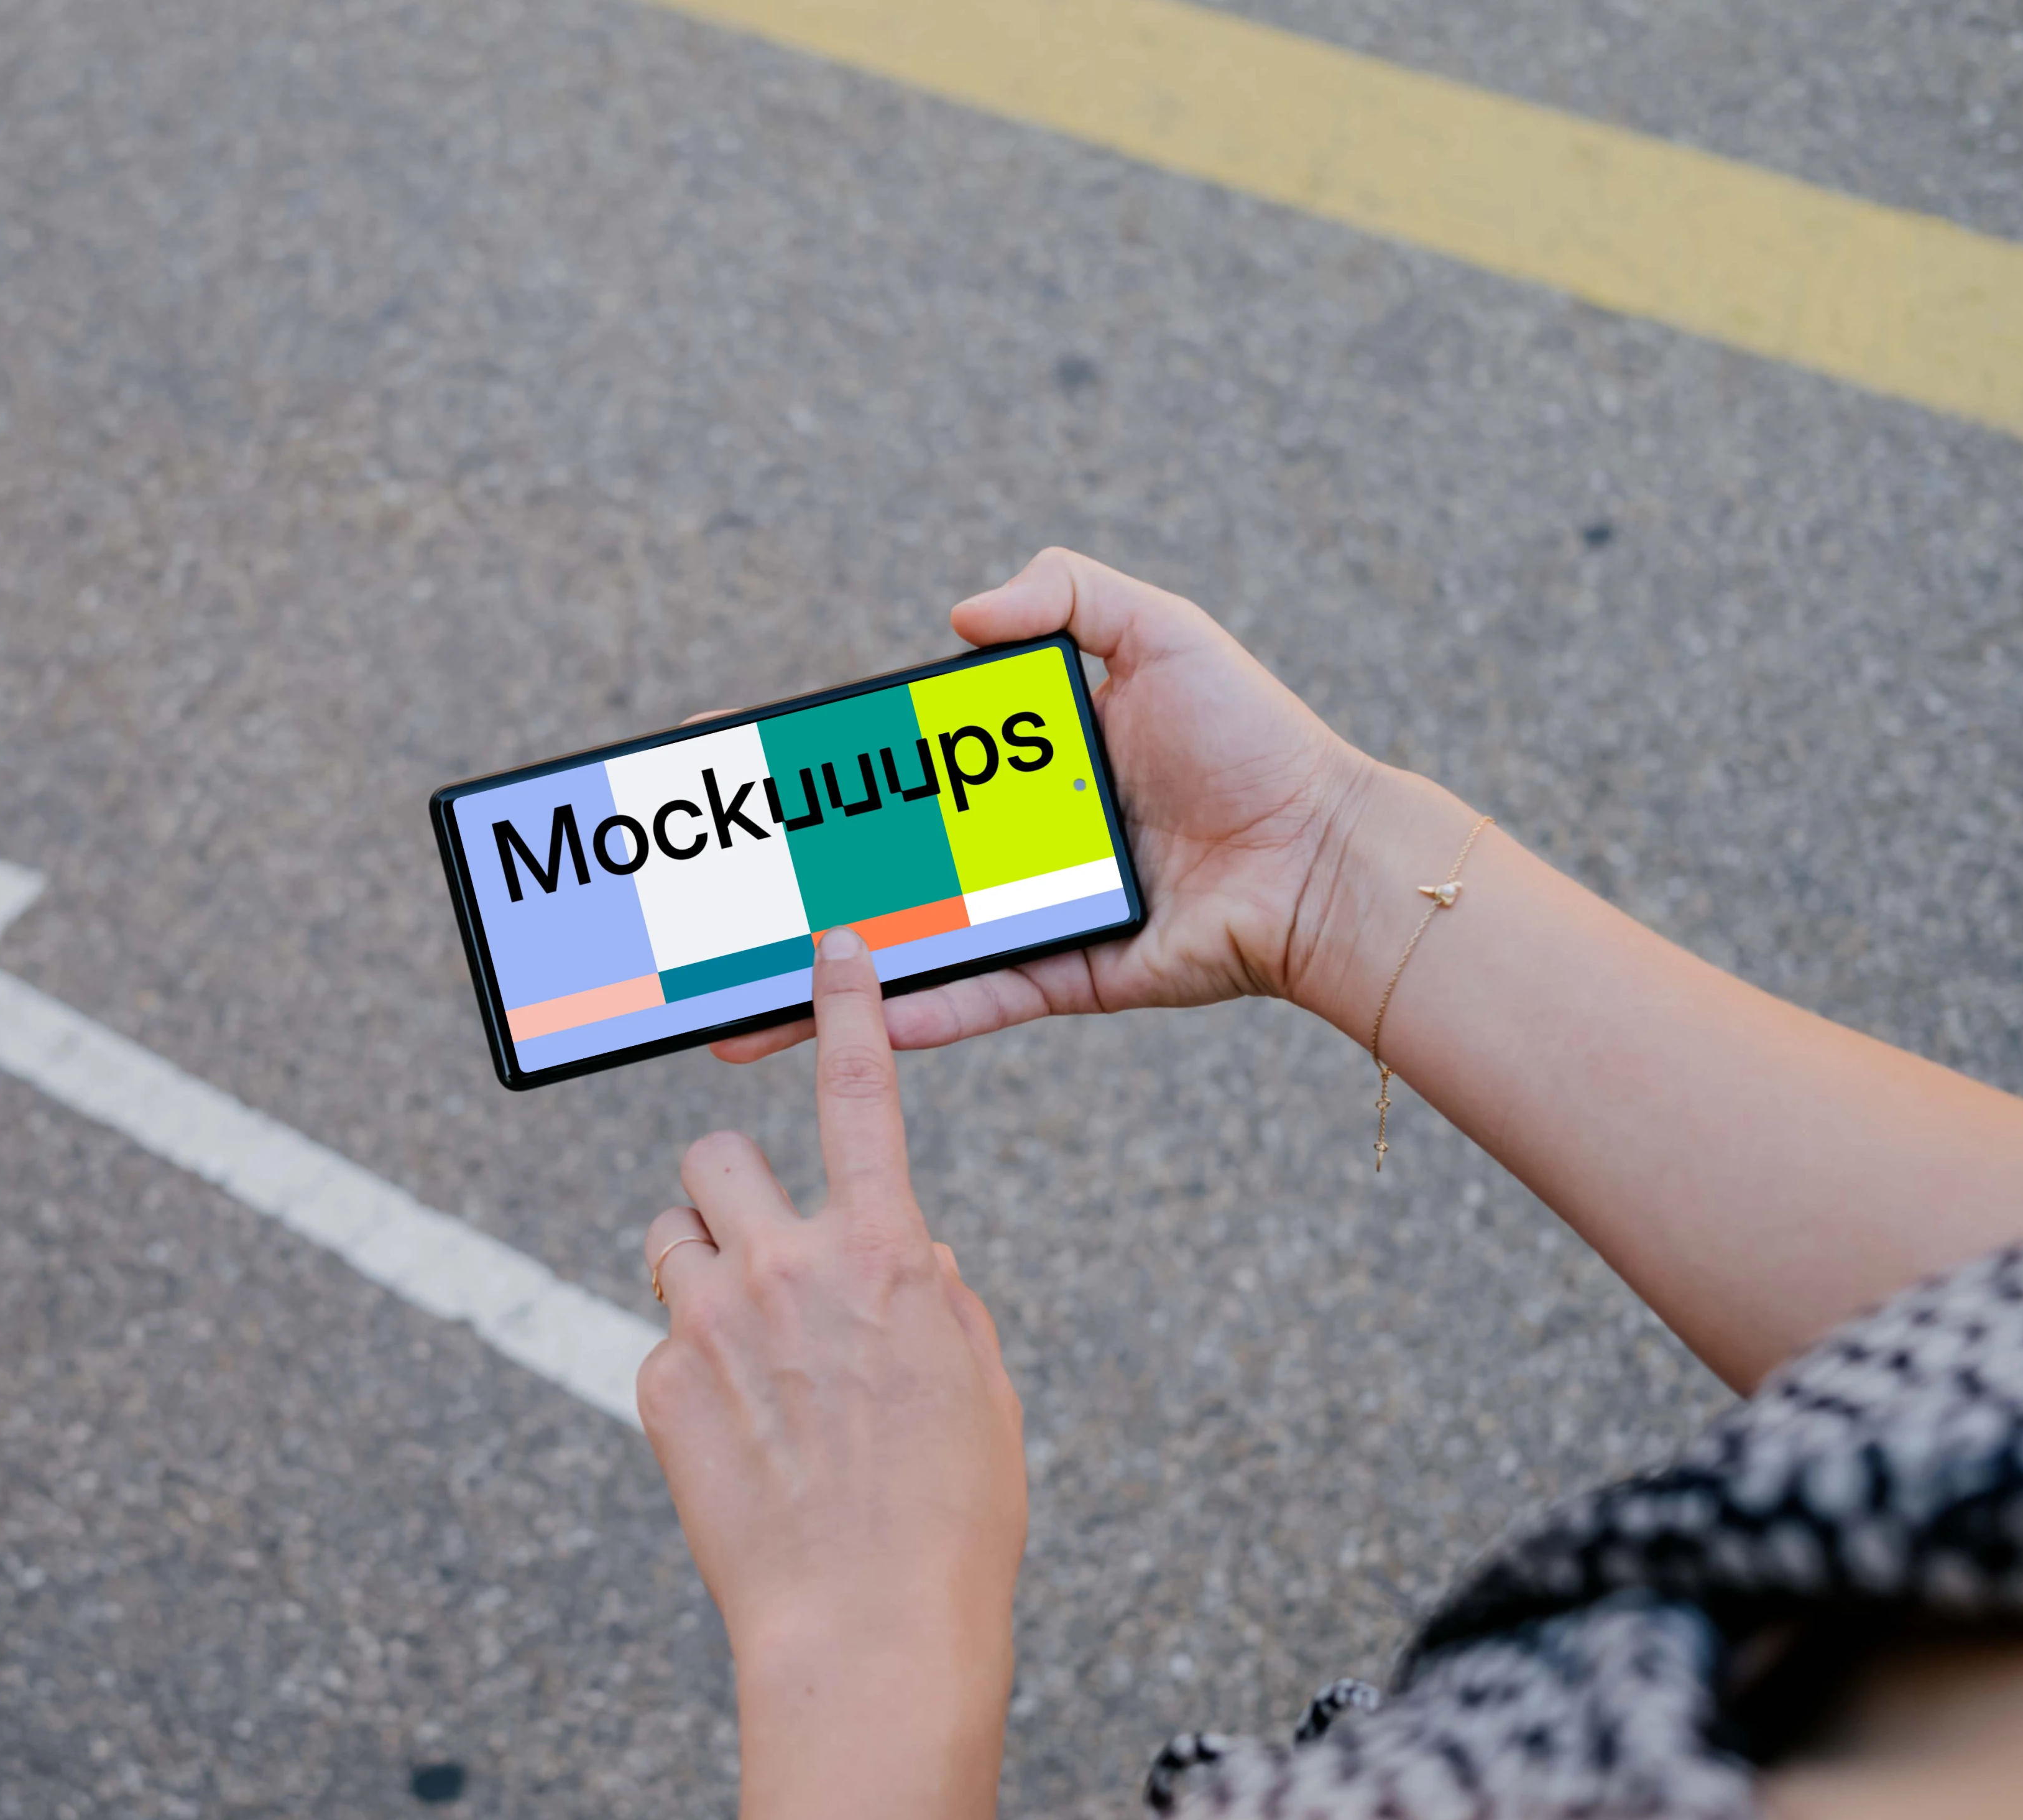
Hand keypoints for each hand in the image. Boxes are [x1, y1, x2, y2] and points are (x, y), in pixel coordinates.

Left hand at [639, 927, 1024, 1819]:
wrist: (867, 1628)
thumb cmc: (947, 1517)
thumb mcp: (975, 1388)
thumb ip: (932, 1299)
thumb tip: (902, 1258)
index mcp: (886, 1256)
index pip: (862, 1097)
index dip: (848, 1011)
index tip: (831, 947)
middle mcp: (786, 1268)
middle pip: (716, 1156)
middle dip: (731, 1191)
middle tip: (756, 1250)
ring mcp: (708, 1322)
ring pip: (670, 1234)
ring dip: (698, 1267)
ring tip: (742, 1349)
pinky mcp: (654, 1383)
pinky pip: (659, 1338)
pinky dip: (689, 1370)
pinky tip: (737, 1440)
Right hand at [710, 547, 1375, 1062]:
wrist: (1326, 853)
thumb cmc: (1254, 740)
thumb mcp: (1161, 631)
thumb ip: (1066, 593)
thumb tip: (958, 614)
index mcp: (1012, 765)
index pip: (885, 761)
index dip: (808, 764)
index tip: (730, 759)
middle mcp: (1002, 845)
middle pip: (867, 865)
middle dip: (777, 888)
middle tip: (696, 900)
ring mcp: (1022, 916)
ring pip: (895, 953)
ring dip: (811, 982)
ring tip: (730, 1005)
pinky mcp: (1058, 977)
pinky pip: (966, 1001)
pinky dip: (902, 1017)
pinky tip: (831, 1023)